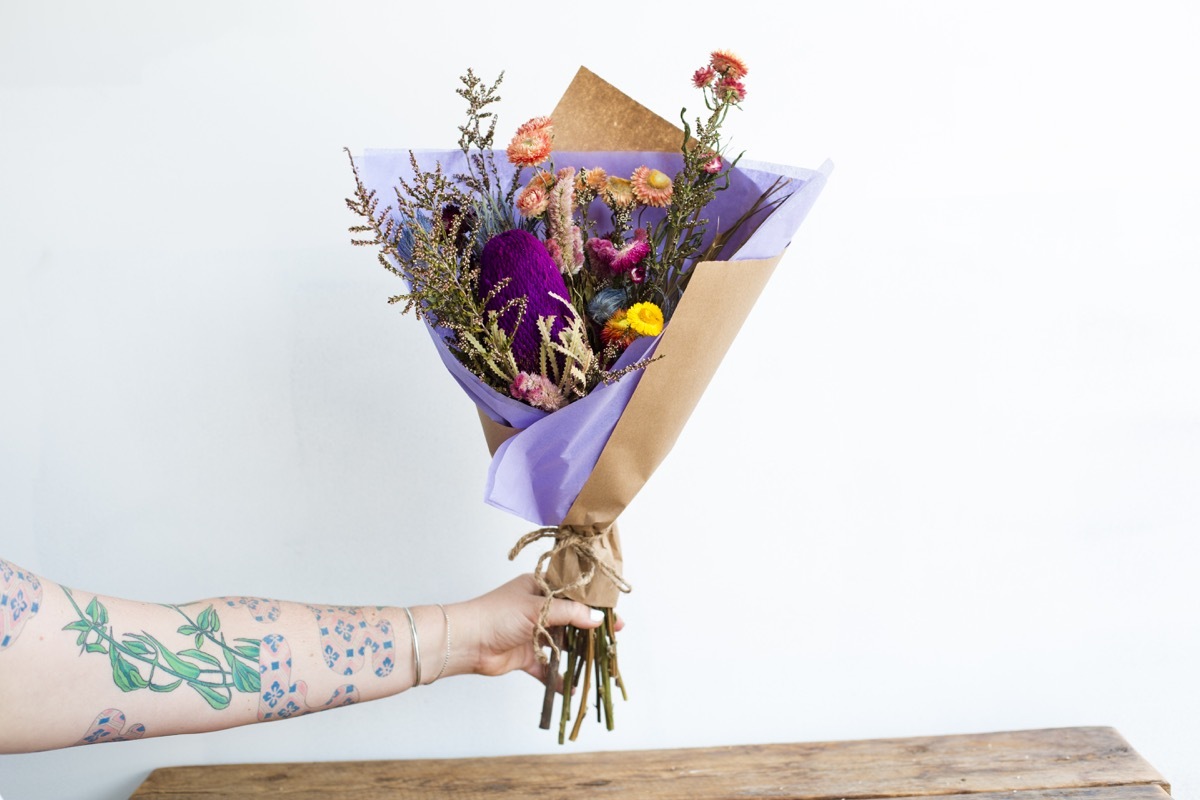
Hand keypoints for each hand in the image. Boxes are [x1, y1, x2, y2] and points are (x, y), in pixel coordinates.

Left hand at [450, 574, 622, 685]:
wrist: (466, 642)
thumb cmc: (497, 614)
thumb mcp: (538, 607)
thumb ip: (571, 613)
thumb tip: (598, 618)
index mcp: (539, 588)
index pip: (573, 594)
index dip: (594, 604)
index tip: (613, 615)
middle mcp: (538, 609)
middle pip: (571, 620)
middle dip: (590, 631)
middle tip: (612, 639)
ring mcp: (532, 633)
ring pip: (562, 644)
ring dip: (577, 654)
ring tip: (598, 662)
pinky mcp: (526, 656)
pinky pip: (548, 668)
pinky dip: (559, 678)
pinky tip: (573, 688)